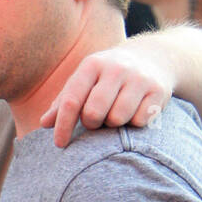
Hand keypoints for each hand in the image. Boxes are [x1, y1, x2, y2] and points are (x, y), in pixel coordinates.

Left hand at [40, 47, 170, 147]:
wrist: (154, 57)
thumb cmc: (108, 77)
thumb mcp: (85, 80)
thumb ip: (64, 101)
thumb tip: (43, 124)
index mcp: (92, 65)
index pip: (72, 100)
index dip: (63, 125)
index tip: (59, 144)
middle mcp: (116, 68)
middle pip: (94, 113)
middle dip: (92, 123)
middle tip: (97, 120)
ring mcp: (139, 78)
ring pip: (117, 119)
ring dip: (114, 124)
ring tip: (116, 113)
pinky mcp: (158, 90)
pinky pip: (139, 121)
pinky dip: (134, 123)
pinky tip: (135, 112)